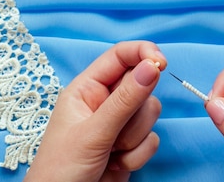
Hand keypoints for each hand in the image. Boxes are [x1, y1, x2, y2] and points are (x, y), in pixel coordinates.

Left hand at [24, 40, 166, 181]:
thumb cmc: (61, 169)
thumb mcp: (93, 132)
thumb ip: (125, 100)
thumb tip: (152, 66)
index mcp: (87, 88)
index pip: (119, 56)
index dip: (142, 53)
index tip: (162, 63)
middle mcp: (104, 102)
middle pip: (142, 86)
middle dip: (134, 114)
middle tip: (113, 132)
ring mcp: (118, 124)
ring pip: (150, 115)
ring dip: (134, 139)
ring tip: (109, 154)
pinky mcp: (129, 145)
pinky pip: (151, 140)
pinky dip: (137, 156)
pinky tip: (115, 166)